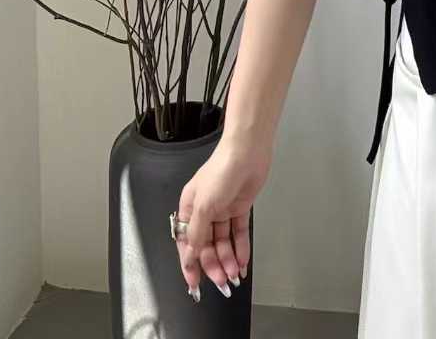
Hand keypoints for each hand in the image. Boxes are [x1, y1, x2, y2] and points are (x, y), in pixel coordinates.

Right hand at [174, 135, 273, 302]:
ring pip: (223, 242)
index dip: (190, 264)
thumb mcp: (204, 205)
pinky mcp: (240, 208)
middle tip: (222, 282)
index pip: (187, 243)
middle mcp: (205, 211)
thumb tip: (189, 256)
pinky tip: (243, 261)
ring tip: (235, 274)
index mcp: (190, 208)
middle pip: (207, 245)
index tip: (194, 284)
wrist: (248, 151)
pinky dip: (241, 248)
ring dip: (228, 259)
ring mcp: (223, 210)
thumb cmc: (221, 171)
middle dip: (214, 265)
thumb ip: (196, 233)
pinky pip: (238, 233)